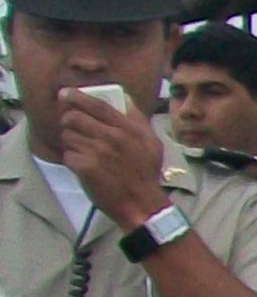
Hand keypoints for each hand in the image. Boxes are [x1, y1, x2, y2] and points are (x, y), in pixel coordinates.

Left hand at [52, 88, 172, 228]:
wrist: (141, 203)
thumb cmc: (146, 172)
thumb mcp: (152, 142)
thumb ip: (138, 119)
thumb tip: (124, 99)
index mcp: (128, 129)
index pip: (97, 105)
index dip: (77, 96)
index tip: (64, 93)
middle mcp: (112, 138)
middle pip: (74, 117)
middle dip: (68, 120)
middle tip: (72, 126)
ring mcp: (97, 153)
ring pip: (68, 136)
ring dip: (71, 141)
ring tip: (82, 149)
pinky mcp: (85, 168)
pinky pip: (68, 154)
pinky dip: (72, 159)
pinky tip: (84, 165)